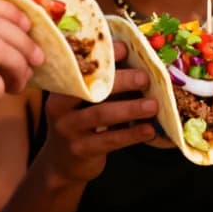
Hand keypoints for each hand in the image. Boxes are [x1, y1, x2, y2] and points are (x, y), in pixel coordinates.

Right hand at [37, 40, 159, 185]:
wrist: (62, 163)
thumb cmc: (80, 122)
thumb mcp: (83, 102)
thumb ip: (102, 82)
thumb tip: (135, 57)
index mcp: (61, 87)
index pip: (81, 66)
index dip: (103, 57)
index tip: (126, 48)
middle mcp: (59, 107)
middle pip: (91, 89)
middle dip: (121, 81)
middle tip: (145, 77)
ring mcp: (68, 129)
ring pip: (102, 114)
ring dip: (131, 108)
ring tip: (153, 105)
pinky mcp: (81, 150)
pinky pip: (109, 140)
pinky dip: (132, 134)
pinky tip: (149, 130)